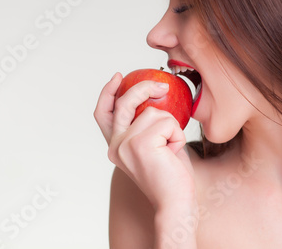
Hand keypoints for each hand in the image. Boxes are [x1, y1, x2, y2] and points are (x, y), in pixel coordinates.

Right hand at [94, 72, 196, 210]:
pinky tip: (174, 153)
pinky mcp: (140, 143)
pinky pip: (167, 121)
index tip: (119, 77)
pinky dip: (177, 134)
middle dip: (143, 88)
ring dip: (171, 127)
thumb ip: (147, 126)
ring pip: (153, 112)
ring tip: (171, 149)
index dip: (108, 92)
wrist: (175, 204)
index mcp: (116, 147)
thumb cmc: (170, 177)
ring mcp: (125, 144)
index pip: (104, 114)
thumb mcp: (155, 146)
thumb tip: (155, 99)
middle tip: (162, 87)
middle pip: (124, 103)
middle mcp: (115, 145)